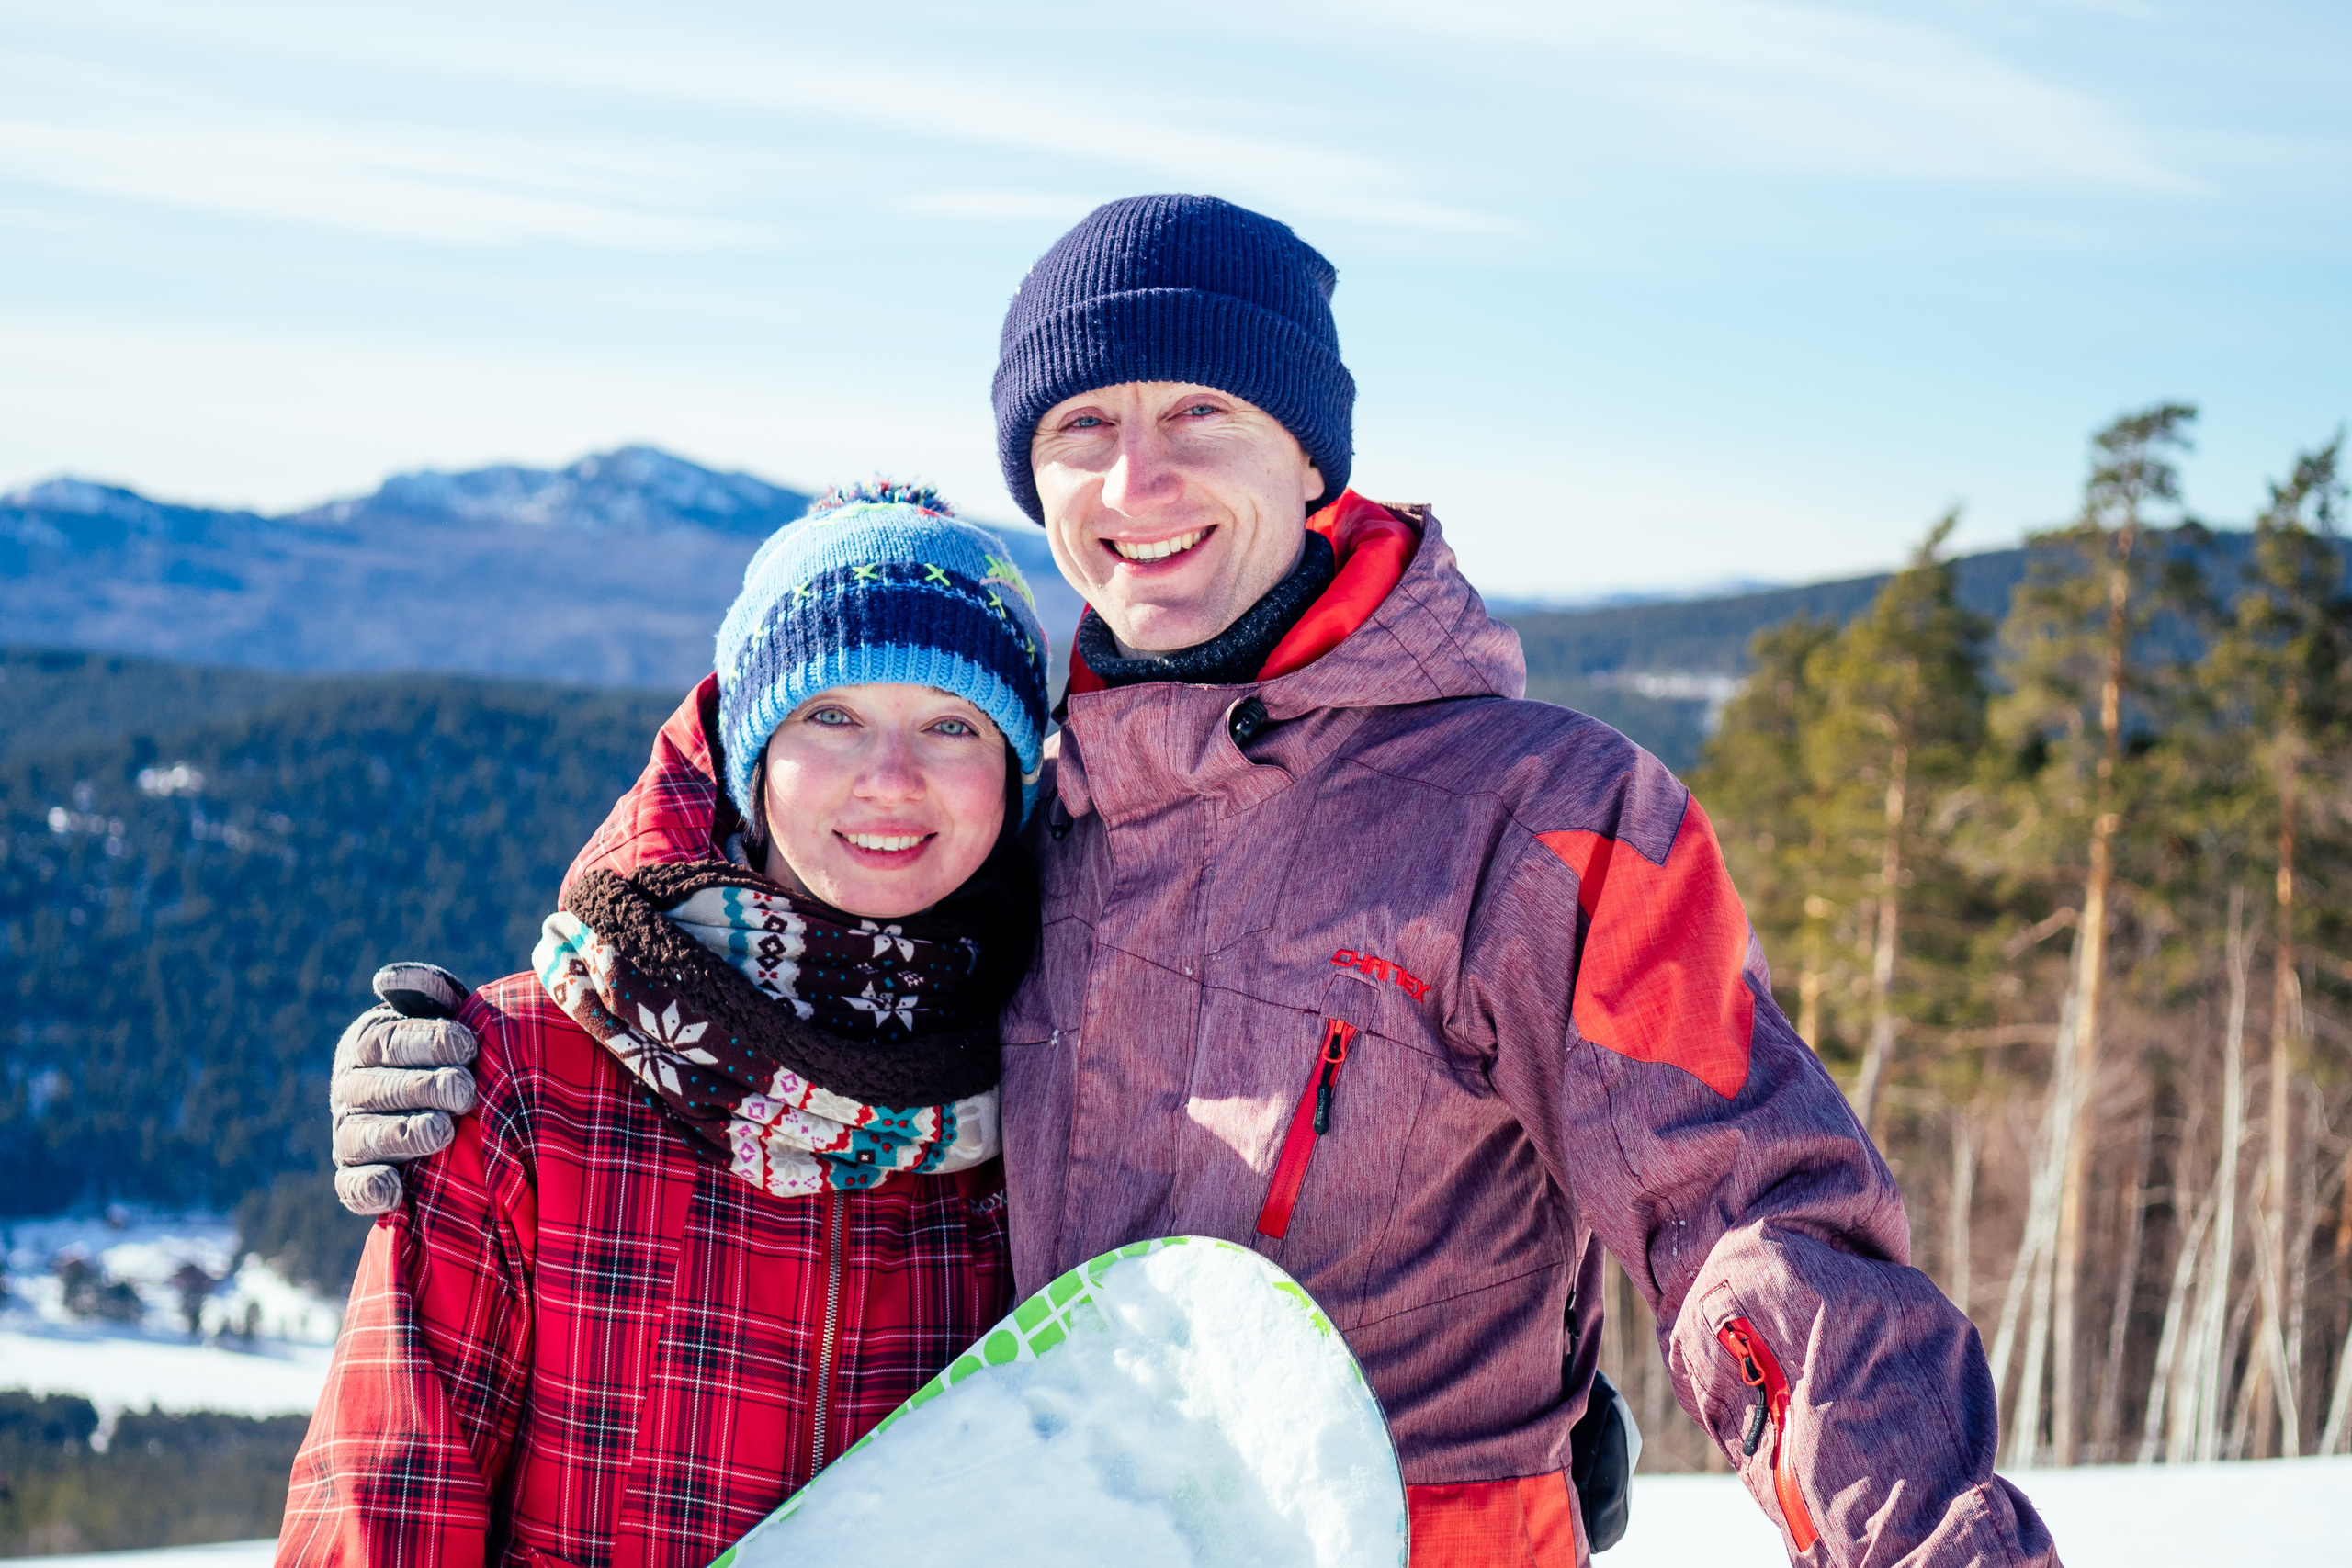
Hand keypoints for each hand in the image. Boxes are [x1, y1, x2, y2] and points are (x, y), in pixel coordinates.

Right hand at [330, 964, 480, 1215]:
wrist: (457, 1109)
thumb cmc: (456, 1054)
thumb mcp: (448, 1017)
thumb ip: (428, 993)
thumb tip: (387, 979)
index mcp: (367, 1044)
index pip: (387, 1041)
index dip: (427, 1042)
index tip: (468, 1045)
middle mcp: (349, 1090)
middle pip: (377, 1089)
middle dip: (424, 1089)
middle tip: (465, 1092)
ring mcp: (349, 1136)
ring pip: (363, 1137)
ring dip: (401, 1136)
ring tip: (442, 1132)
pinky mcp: (355, 1179)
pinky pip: (353, 1187)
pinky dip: (369, 1189)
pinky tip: (395, 1189)